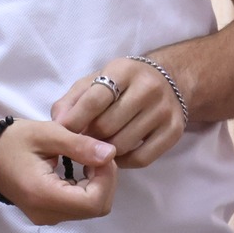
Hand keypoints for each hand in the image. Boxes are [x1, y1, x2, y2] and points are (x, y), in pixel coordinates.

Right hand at [0, 120, 117, 225]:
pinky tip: (81, 166)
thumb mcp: (47, 134)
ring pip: (90, 209)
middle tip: (98, 153)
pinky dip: (88, 187)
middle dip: (106, 180)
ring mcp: (47, 217)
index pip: (94, 202)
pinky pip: (79, 206)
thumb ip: (80, 145)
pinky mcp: (48, 213)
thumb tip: (111, 154)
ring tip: (89, 157)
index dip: (107, 178)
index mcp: (43, 196)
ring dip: (98, 183)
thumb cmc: (11, 140)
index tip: (102, 153)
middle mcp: (46, 214)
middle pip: (96, 208)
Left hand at [51, 57, 186, 169]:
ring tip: (98, 147)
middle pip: (107, 126)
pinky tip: (117, 154)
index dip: (75, 120)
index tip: (63, 132)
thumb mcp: (95, 81)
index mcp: (124, 71)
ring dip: (104, 151)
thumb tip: (59, 122)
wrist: (169, 79)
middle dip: (89, 137)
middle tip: (82, 140)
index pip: (94, 100)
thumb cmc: (123, 83)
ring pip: (122, 145)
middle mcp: (148, 88)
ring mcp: (164, 111)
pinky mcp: (174, 131)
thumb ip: (72, 100)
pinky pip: (141, 158)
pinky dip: (124, 162)